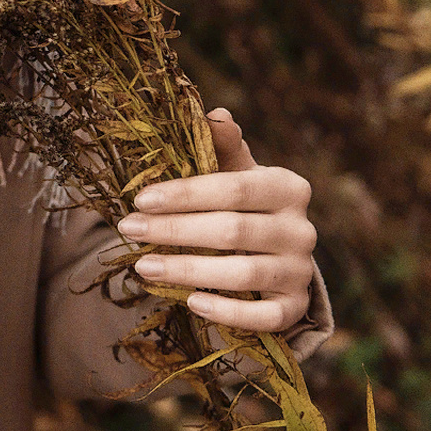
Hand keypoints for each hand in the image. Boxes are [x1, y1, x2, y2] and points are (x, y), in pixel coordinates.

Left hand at [114, 108, 316, 333]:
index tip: (140, 199)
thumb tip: (213, 114)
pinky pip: (263, 317)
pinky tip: (191, 302)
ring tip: (144, 266)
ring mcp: (301, 271)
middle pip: (232, 231)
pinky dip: (226, 311)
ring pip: (243, 275)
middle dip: (174, 231)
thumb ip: (223, 146)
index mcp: (288, 187)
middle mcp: (301, 229)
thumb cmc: (245, 205)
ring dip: (188, 271)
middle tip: (129, 229)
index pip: (233, 188)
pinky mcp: (296, 308)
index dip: (185, 194)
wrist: (279, 255)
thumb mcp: (236, 172)